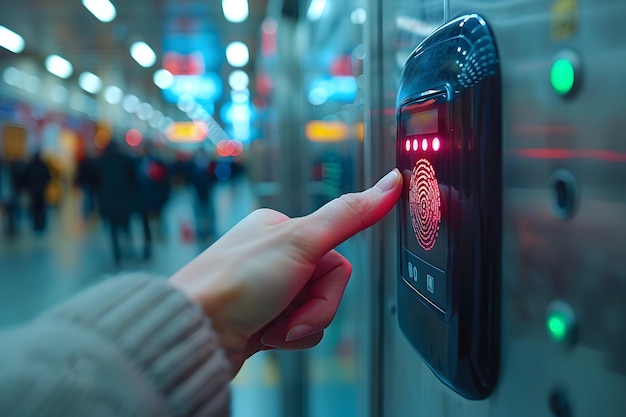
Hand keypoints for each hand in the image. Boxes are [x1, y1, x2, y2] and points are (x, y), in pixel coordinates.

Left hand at [169, 169, 401, 373]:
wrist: (195, 335)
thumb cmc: (234, 283)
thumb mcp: (300, 242)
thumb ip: (349, 215)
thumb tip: (391, 182)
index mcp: (281, 229)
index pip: (337, 258)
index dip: (328, 282)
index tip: (305, 281)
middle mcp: (275, 257)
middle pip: (329, 288)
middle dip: (314, 309)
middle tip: (288, 314)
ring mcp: (269, 290)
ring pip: (317, 312)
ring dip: (301, 326)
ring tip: (271, 327)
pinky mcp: (264, 318)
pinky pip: (300, 331)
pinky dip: (288, 339)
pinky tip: (264, 336)